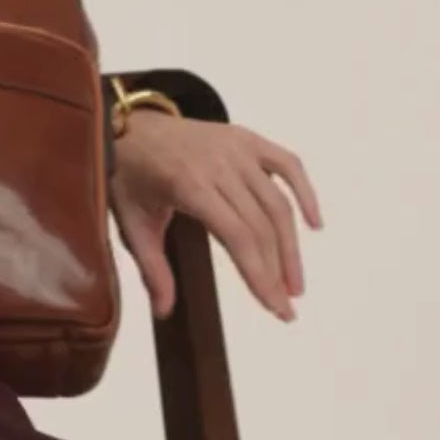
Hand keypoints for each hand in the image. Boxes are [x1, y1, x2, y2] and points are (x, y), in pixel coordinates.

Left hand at [109, 112, 322, 322]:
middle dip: (278, 270)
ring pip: (277, 202)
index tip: (275, 307)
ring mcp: (236, 148)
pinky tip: (314, 224)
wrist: (125, 126)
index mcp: (189, 185)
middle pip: (262, 225)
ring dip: (291, 246)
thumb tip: (164, 312)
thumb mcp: (133, 225)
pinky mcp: (246, 138)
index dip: (260, 275)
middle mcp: (219, 164)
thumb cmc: (129, 178)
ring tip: (295, 284)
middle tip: (287, 306)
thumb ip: (152, 270)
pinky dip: (305, 192)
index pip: (239, 238)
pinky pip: (287, 164)